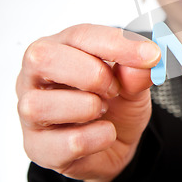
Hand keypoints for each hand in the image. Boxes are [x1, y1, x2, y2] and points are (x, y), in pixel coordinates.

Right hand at [16, 24, 160, 181]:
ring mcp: (30, 111)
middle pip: (44, 58)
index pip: (81, 35)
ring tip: (103, 111)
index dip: (118, 44)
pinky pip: (64, 143)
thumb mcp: (134, 83)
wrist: (116, 144)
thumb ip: (138, 72)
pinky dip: (95, 138)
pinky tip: (102, 132)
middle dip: (91, 74)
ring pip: (39, 105)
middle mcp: (38, 76)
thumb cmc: (115, 104)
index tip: (151, 54)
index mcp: (62, 48)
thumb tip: (148, 61)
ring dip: (87, 107)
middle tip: (115, 88)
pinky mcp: (38, 146)